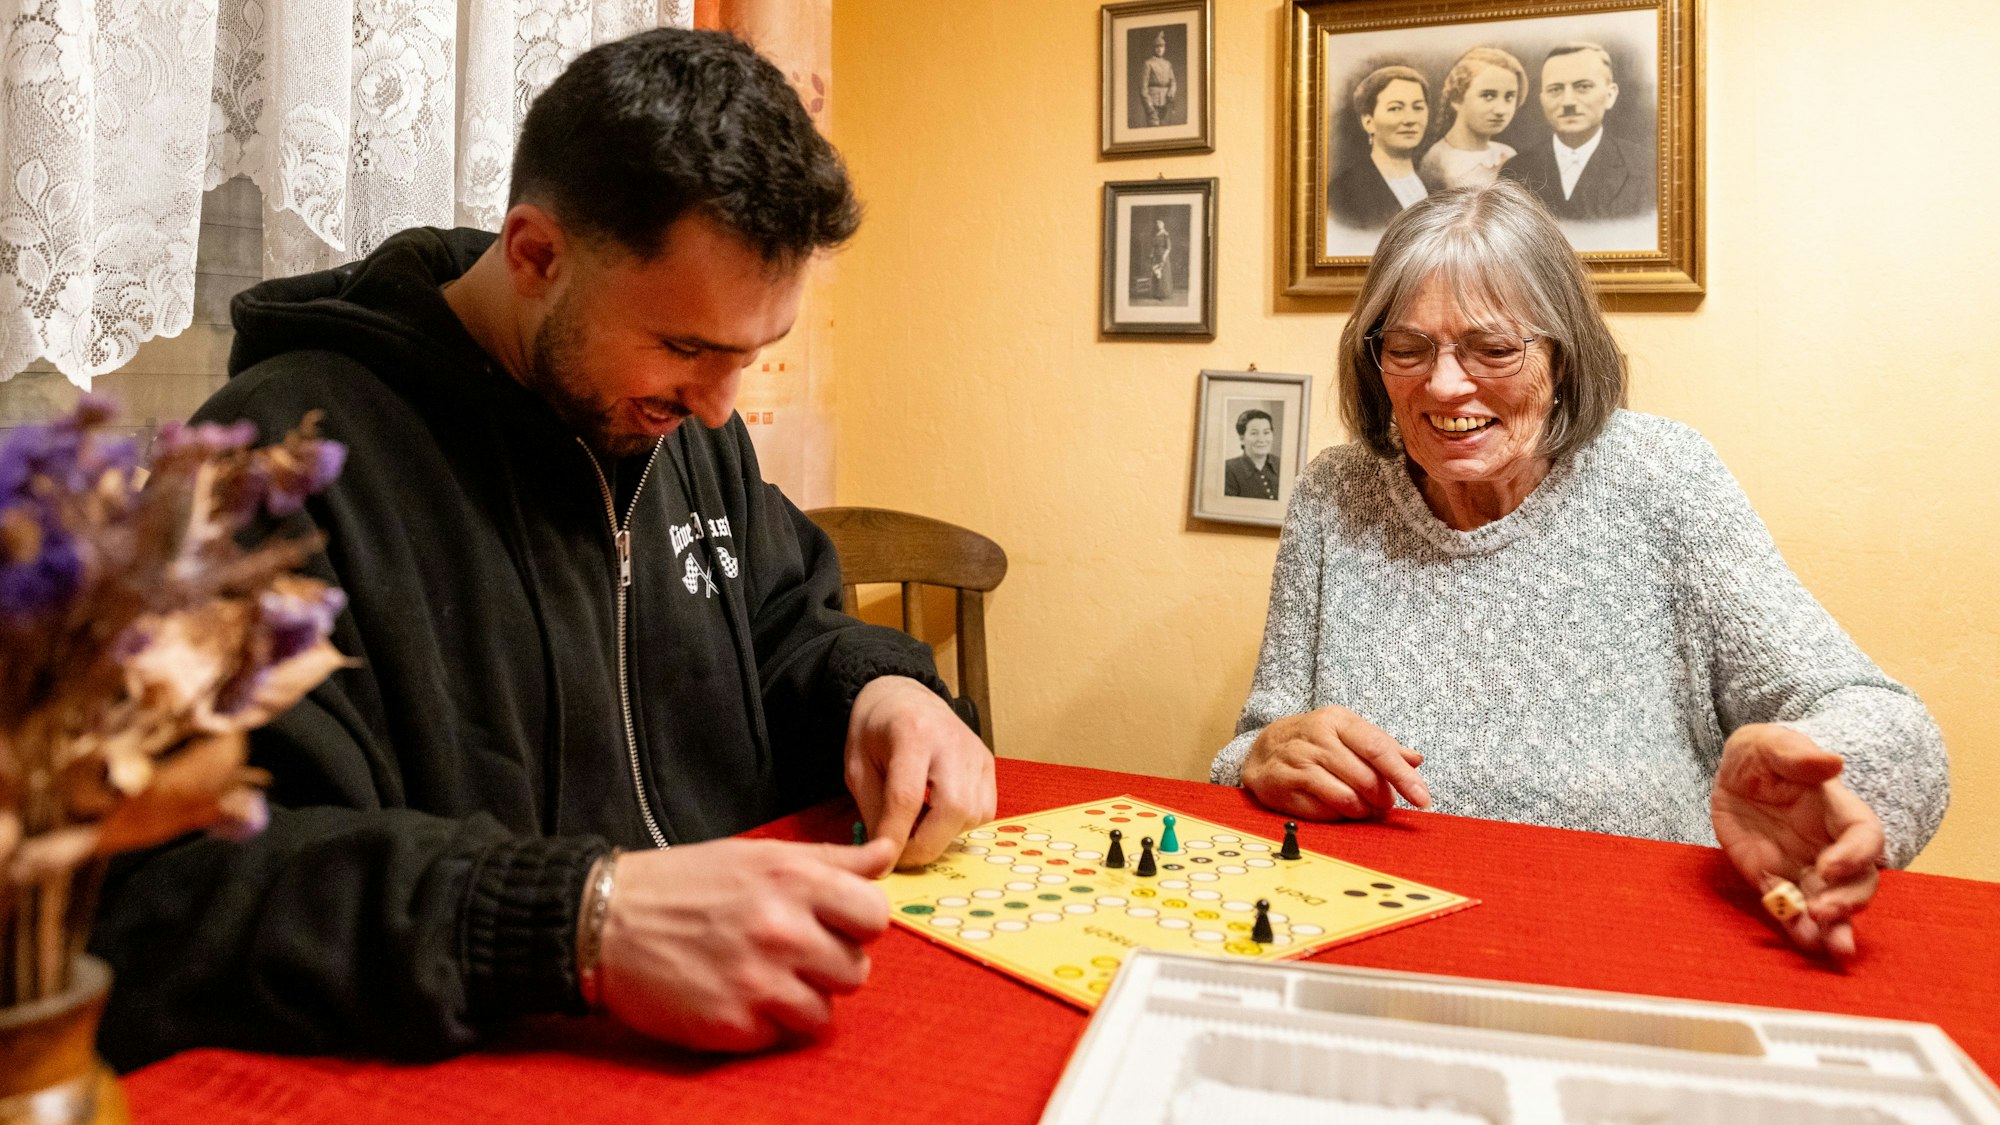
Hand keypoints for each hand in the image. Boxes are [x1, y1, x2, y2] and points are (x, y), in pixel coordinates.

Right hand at [596, 836, 898, 1051]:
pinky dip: (762, 1024)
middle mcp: (782, 928)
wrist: (603, 921)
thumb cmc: (684, 883)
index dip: (857, 925)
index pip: (875, 916)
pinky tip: (733, 995)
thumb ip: (831, 859)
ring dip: (799, 1001)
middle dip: (828, 966)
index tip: (831, 925)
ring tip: (761, 977)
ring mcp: (758, 980)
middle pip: (856, 971)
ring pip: (823, 1012)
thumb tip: (887, 855)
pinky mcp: (732, 1024)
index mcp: (793, 879)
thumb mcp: (760, 854)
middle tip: (788, 953)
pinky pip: (779, 1037)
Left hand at [845, 675, 995, 868]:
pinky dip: (959, 824)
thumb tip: (887, 855)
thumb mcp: (858, 766)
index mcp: (912, 734)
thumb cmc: (875, 730)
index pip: (907, 796)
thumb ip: (873, 809)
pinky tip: (937, 814)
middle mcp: (952, 741)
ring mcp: (975, 753)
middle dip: (926, 844)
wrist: (903, 697)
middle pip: (953, 808)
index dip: (896, 838)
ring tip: (917, 827)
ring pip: (972, 814)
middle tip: (901, 855)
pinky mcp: (987, 763)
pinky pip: (983, 811)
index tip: (884, 865)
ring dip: (942, 835)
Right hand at [1239, 706, 1430, 819]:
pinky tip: (1338, 809)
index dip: (1403, 776)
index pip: (1378, 748)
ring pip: (1347, 797)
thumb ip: (1383, 746)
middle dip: (1382, 798)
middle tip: (1384, 803)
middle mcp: (1316, 737)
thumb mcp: (1347, 733)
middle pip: (1365, 778)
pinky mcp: (1282, 785)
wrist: (1263, 749)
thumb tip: (1416, 760)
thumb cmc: (1314, 742)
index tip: (1422, 798)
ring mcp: (1297, 761)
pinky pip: (1324, 811)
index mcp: (1337, 720)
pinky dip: (1339, 815)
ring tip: (1362, 807)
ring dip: (1362, 810)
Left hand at [1712, 724, 1884, 962]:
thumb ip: (1797, 755)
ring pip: (1830, 905)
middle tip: (1824, 913)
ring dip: (1833, 927)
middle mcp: (1830, 846)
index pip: (1865, 837)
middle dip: (1847, 902)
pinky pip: (1791, 909)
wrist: (1734, 776)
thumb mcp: (1771, 744)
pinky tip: (1802, 940)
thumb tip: (1832, 762)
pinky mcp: (1776, 882)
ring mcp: (1805, 868)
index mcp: (1838, 811)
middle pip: (1857, 881)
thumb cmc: (1762, 754)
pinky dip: (1796, 927)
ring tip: (1831, 948)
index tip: (1829, 867)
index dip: (1855, 856)